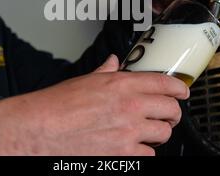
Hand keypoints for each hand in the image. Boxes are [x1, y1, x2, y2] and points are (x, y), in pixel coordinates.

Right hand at [0, 55, 188, 155]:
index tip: (182, 92)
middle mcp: (130, 107)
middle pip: (171, 110)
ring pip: (163, 135)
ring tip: (146, 134)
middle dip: (172, 114)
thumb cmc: (55, 106)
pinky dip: (143, 154)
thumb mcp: (84, 81)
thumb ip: (105, 72)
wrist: (37, 130)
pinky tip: (131, 149)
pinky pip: (148, 157)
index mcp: (121, 84)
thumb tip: (113, 63)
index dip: (179, 88)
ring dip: (158, 135)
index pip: (165, 83)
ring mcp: (128, 133)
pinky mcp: (123, 156)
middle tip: (166, 116)